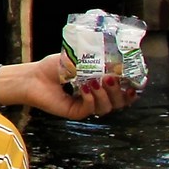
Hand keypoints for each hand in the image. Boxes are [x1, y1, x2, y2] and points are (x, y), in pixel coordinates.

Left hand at [0, 53, 137, 120]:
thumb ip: (96, 58)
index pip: (123, 92)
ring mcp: (87, 106)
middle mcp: (96, 98)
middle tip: (111, 78)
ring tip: (95, 81)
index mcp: (100, 86)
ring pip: (107, 107)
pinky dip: (91, 98)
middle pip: (119, 102)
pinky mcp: (76, 112)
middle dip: (119, 91)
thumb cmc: (53, 67)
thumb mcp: (78, 59)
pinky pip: (91, 109)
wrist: (32, 77)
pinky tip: (84, 88)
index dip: (132, 90)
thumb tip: (116, 55)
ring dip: (105, 94)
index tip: (136, 82)